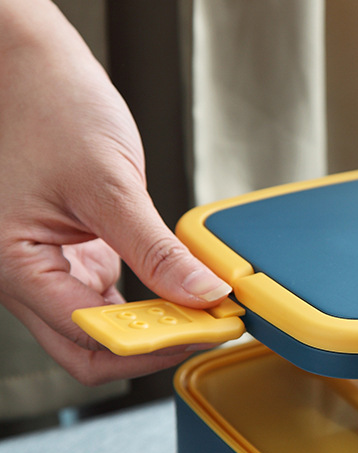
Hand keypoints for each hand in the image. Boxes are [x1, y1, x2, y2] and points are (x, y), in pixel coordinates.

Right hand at [0, 0, 230, 385]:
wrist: (30, 66)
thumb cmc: (47, 105)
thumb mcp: (108, 183)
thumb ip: (156, 250)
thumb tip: (203, 294)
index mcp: (15, 265)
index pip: (89, 337)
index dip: (152, 344)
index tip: (204, 331)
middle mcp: (24, 277)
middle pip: (89, 350)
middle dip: (151, 347)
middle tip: (207, 329)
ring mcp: (48, 270)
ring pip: (100, 331)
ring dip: (152, 328)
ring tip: (202, 312)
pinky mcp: (70, 258)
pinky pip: (107, 302)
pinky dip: (146, 304)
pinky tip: (178, 292)